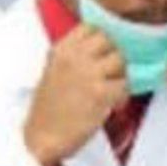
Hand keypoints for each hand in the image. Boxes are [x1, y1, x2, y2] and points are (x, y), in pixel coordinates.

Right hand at [23, 26, 129, 165]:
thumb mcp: (54, 70)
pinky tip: (112, 105)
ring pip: (120, 61)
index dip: (102, 40)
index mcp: (61, 50)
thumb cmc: (48, 108)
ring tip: (111, 91)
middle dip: (113, 57)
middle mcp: (74, 57)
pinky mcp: (100, 93)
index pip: (91, 28)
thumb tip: (103, 46)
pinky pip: (124, 85)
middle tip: (110, 75)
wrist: (42, 137)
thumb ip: (74, 55)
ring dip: (120, 76)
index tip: (102, 55)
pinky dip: (122, 96)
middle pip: (110, 41)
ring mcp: (87, 74)